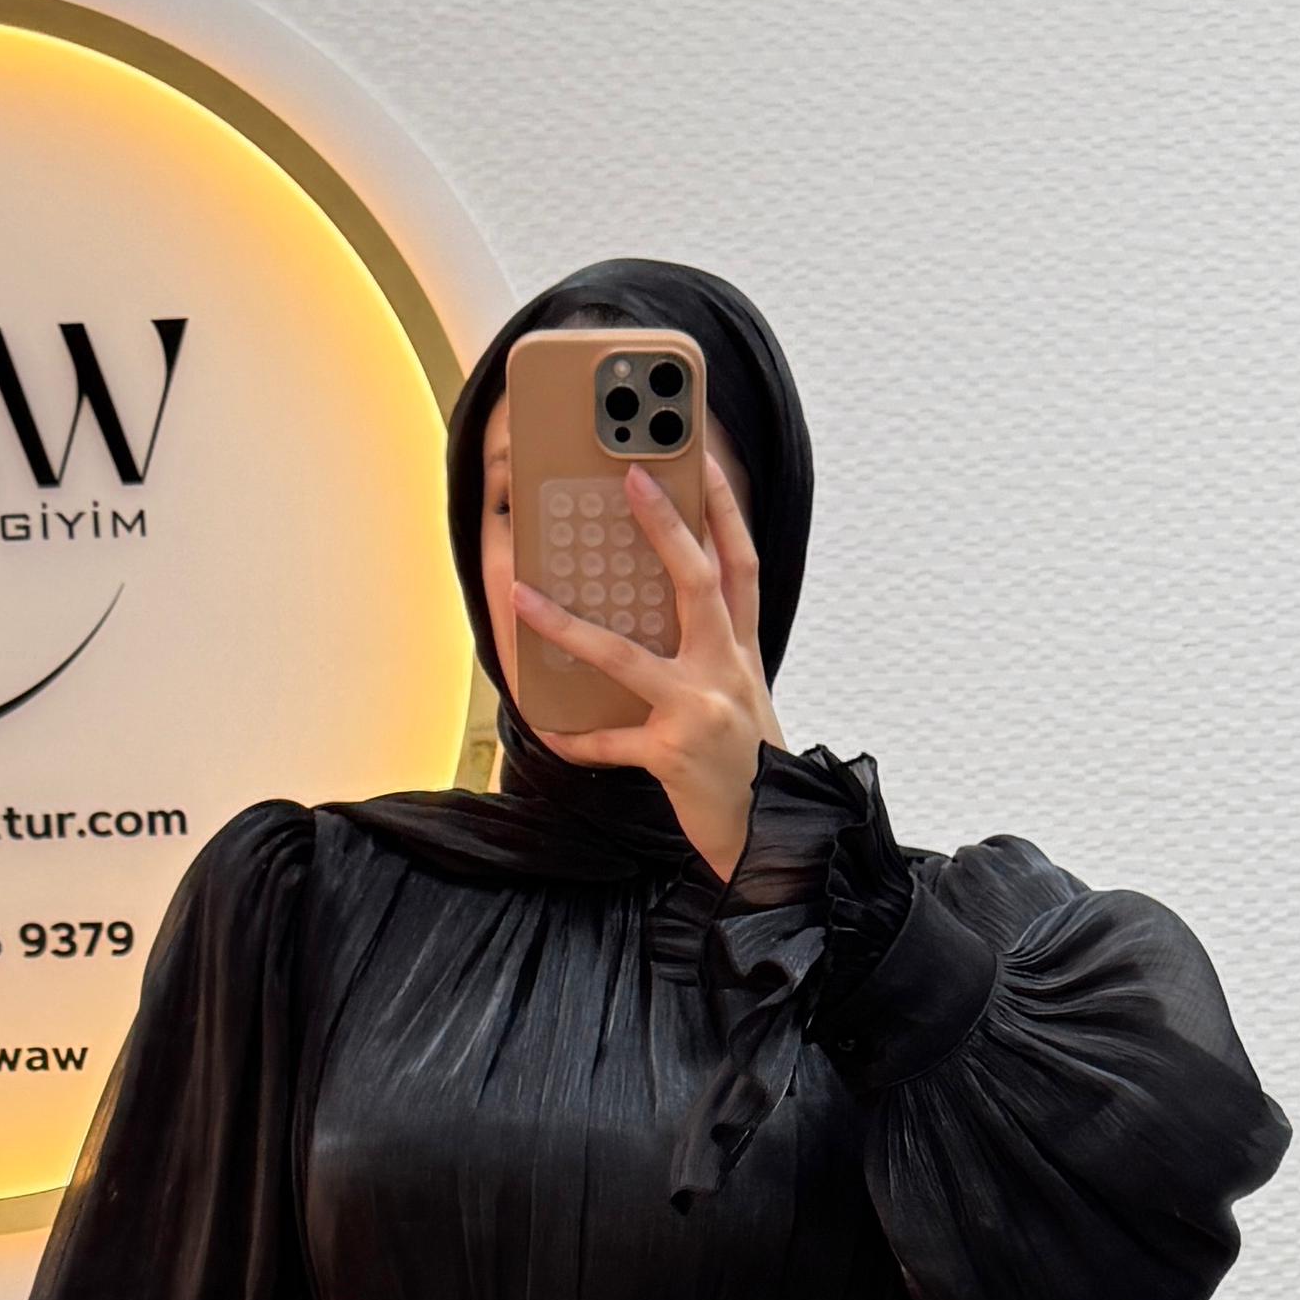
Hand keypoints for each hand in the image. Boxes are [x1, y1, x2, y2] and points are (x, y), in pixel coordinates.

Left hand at [511, 448, 781, 882]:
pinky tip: (546, 728)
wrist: (775, 839)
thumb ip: (710, 659)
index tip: (700, 459)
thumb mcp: (741, 702)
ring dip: (569, 626)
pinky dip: (575, 739)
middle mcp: (726, 671)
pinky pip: (609, 742)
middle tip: (633, 477)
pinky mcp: (673, 754)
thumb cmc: (749, 768)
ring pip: (628, 655)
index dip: (723, 510)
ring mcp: (701, 710)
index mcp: (741, 653)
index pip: (740, 565)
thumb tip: (656, 625)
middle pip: (700, 581)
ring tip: (524, 596)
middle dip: (667, 526)